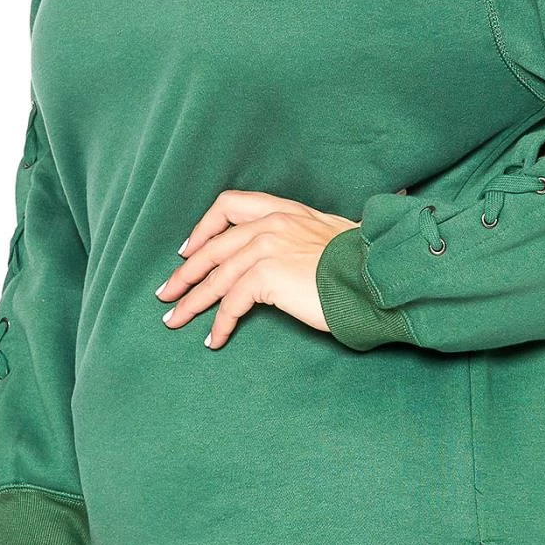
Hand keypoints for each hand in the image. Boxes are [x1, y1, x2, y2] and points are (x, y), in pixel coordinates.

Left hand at [155, 189, 359, 347]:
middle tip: (167, 293)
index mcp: (286, 210)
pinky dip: (219, 324)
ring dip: (192, 302)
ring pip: (215, 277)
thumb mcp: (330, 236)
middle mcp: (272, 223)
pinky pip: (231, 303)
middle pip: (213, 246)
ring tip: (175, 321)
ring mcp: (267, 248)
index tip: (189, 250)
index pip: (231, 205)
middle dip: (186, 273)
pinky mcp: (267, 276)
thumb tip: (292, 258)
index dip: (204, 228)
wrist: (377, 275)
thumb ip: (303, 238)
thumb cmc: (363, 263)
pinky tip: (215, 340)